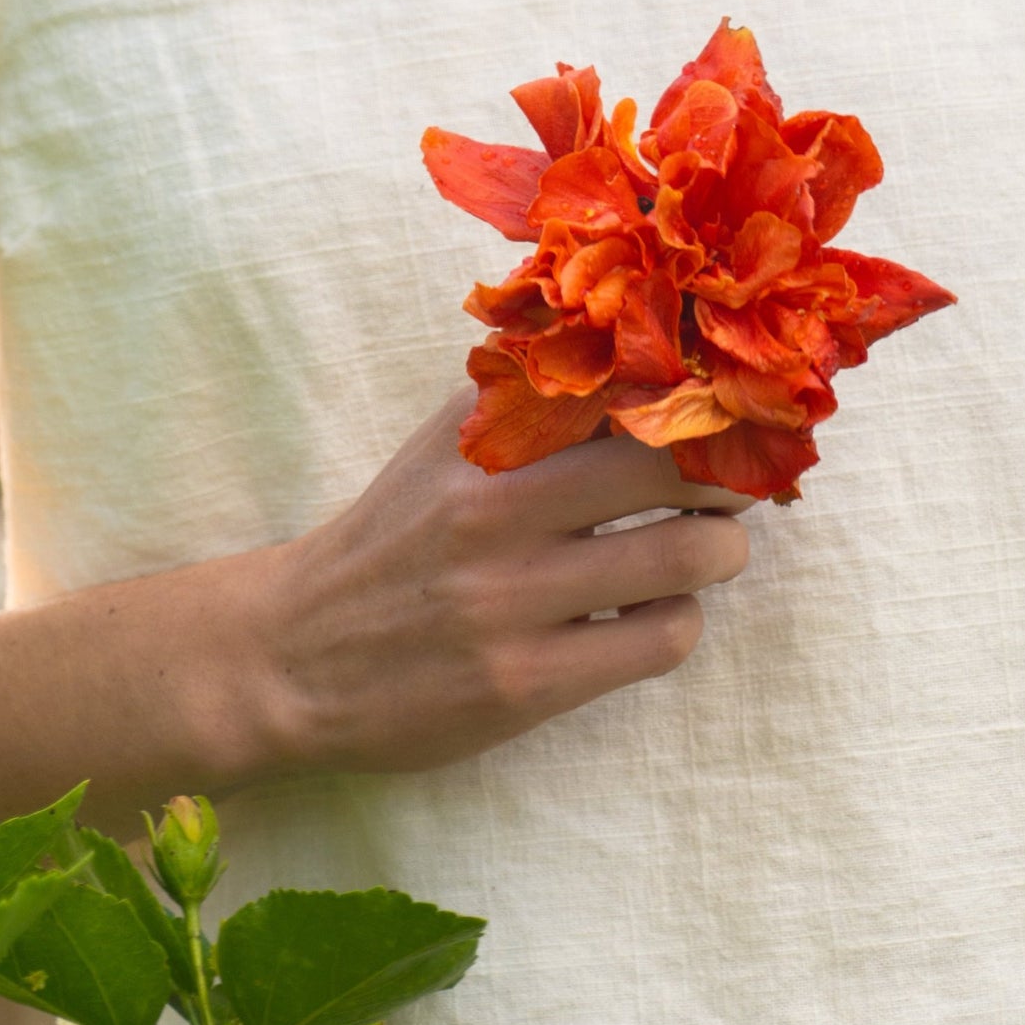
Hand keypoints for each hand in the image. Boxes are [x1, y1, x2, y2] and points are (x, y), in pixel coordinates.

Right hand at [264, 392, 753, 772]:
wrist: (289, 657)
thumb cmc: (391, 541)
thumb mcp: (443, 448)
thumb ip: (526, 394)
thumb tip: (633, 342)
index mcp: (479, 440)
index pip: (619, 386)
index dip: (694, 388)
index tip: (726, 401)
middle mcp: (494, 510)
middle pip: (672, 464)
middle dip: (729, 471)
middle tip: (735, 479)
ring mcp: (510, 601)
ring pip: (688, 556)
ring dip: (720, 550)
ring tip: (703, 550)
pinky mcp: (526, 683)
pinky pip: (661, 640)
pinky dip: (678, 621)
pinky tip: (650, 614)